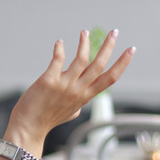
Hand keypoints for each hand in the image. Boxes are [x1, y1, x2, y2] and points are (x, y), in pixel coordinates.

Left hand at [8, 29, 134, 142]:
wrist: (29, 128)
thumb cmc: (47, 119)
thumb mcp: (70, 112)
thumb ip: (78, 102)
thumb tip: (81, 96)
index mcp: (85, 96)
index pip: (110, 78)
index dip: (123, 63)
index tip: (130, 50)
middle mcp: (78, 90)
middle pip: (100, 65)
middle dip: (109, 46)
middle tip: (115, 32)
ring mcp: (64, 85)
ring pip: (81, 59)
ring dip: (84, 43)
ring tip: (84, 32)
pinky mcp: (48, 81)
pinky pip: (58, 60)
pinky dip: (60, 49)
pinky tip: (59, 42)